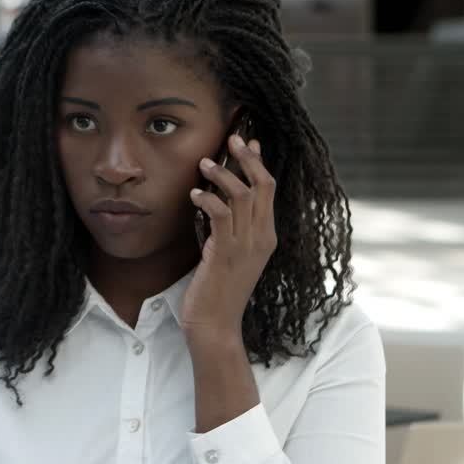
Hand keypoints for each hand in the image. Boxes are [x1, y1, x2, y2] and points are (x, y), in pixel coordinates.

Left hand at [182, 135, 276, 343]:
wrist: (215, 325)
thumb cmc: (218, 291)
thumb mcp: (230, 255)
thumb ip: (232, 231)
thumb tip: (222, 204)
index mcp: (267, 237)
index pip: (270, 191)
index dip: (260, 164)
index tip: (249, 143)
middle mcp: (262, 238)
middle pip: (263, 185)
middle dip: (247, 158)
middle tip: (232, 139)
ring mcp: (246, 246)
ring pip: (241, 196)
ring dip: (222, 174)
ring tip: (203, 164)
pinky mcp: (225, 253)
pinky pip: (221, 215)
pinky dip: (207, 199)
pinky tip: (194, 195)